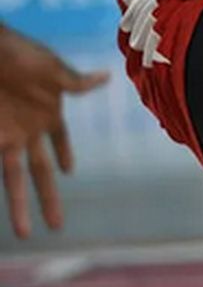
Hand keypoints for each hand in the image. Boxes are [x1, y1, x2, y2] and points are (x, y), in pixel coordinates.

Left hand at [0, 27, 107, 238]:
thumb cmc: (18, 54)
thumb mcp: (50, 69)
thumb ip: (75, 82)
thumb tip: (107, 76)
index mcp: (46, 116)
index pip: (57, 143)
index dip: (63, 155)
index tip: (68, 172)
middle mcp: (25, 131)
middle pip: (36, 174)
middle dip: (45, 201)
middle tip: (53, 229)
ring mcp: (5, 133)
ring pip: (13, 178)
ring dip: (18, 205)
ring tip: (23, 232)